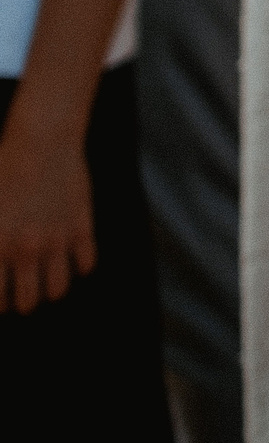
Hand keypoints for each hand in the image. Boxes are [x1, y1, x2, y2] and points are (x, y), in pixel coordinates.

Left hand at [0, 121, 92, 312]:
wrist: (41, 141)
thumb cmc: (4, 171)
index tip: (2, 296)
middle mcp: (27, 250)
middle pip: (29, 302)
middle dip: (23, 301)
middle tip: (21, 291)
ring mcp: (58, 239)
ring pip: (59, 289)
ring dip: (51, 287)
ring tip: (46, 275)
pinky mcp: (82, 226)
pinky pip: (87, 264)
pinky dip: (79, 264)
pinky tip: (69, 252)